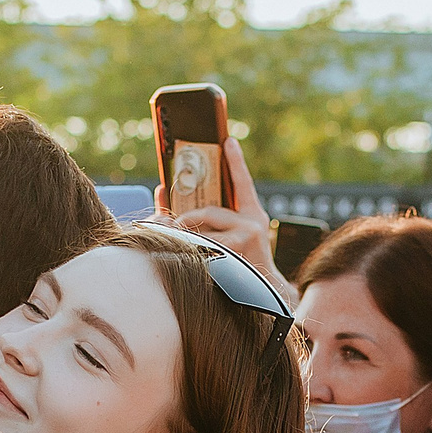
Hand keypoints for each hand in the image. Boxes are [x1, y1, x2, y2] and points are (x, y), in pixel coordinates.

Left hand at [164, 140, 287, 294]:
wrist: (266, 291)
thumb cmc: (244, 262)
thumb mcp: (235, 236)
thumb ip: (209, 217)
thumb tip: (166, 192)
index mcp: (253, 215)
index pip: (243, 183)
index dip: (235, 162)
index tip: (228, 141)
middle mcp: (252, 223)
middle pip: (207, 212)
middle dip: (184, 220)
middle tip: (167, 225)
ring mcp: (246, 238)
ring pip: (202, 232)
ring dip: (183, 238)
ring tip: (171, 243)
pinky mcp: (236, 253)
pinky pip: (203, 248)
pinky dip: (189, 251)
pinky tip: (184, 258)